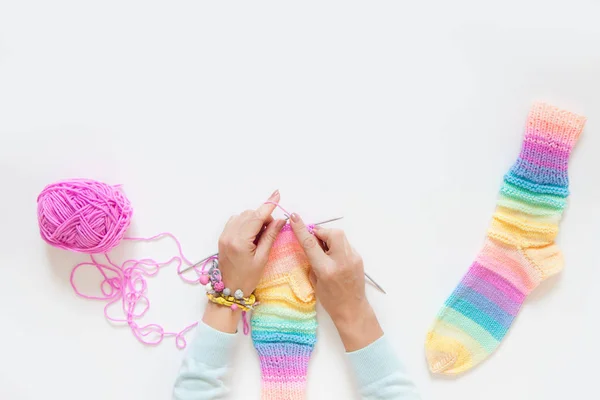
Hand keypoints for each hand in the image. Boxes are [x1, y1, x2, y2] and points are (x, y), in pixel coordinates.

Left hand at [203, 190, 284, 332]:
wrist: (229, 289)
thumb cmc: (248, 277)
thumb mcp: (262, 258)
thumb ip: (270, 236)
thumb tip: (280, 219)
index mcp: (240, 241)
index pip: (257, 217)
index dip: (268, 204)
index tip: (277, 194)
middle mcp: (229, 234)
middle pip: (250, 214)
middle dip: (263, 217)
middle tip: (271, 230)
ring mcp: (224, 235)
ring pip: (243, 216)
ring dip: (254, 219)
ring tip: (261, 235)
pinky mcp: (222, 237)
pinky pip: (235, 221)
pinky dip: (246, 222)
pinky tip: (251, 234)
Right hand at [289, 213, 382, 351]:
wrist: (353, 310)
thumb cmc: (330, 299)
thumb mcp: (315, 280)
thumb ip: (312, 260)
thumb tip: (309, 243)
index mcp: (326, 269)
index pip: (311, 243)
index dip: (301, 229)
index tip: (294, 217)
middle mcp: (341, 261)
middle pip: (332, 233)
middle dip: (321, 232)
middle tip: (314, 239)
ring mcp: (353, 258)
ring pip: (340, 237)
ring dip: (329, 238)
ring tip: (324, 250)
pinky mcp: (358, 258)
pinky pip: (345, 244)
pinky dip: (336, 246)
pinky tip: (333, 257)